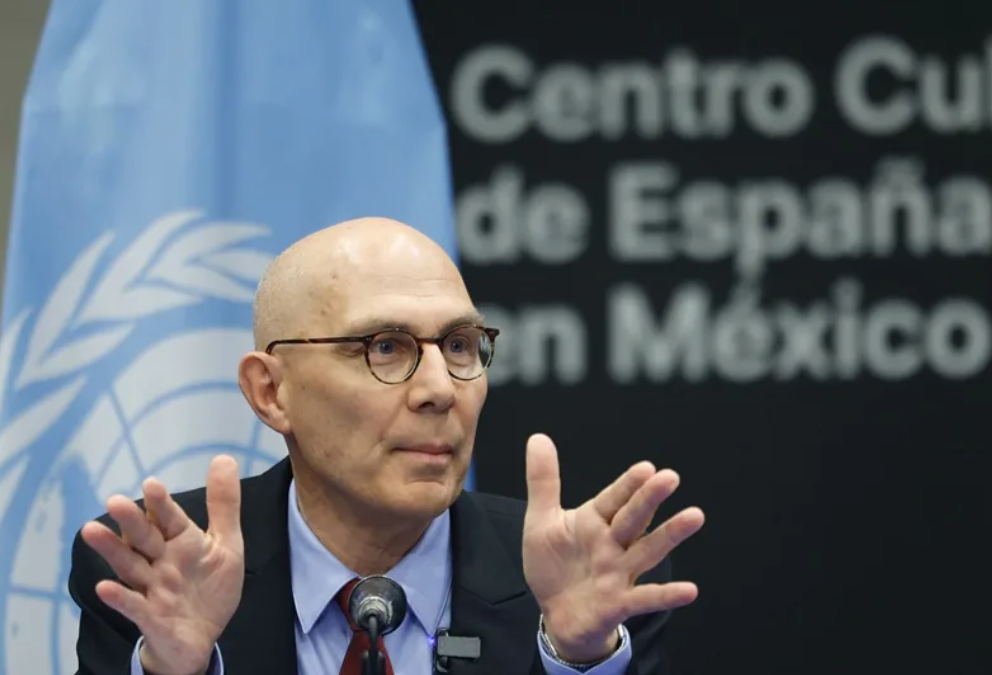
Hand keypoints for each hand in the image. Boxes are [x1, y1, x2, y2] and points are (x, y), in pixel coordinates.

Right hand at [80, 455, 244, 674]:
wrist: (202, 635)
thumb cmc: (209, 586)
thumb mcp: (225, 544)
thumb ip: (224, 505)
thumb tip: (223, 458)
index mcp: (181, 541)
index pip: (169, 519)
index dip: (161, 503)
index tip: (152, 483)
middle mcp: (161, 561)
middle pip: (144, 538)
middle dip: (132, 521)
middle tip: (115, 501)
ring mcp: (153, 589)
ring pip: (130, 566)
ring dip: (112, 549)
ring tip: (91, 529)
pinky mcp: (150, 616)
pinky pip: (133, 606)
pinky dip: (120, 597)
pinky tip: (105, 587)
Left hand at [522, 434, 703, 663]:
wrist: (556, 614)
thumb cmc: (554, 566)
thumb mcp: (541, 522)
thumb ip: (543, 482)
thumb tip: (538, 438)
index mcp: (594, 521)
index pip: (614, 499)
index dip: (628, 484)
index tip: (646, 467)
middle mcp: (613, 544)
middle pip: (633, 518)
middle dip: (649, 498)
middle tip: (670, 477)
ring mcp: (619, 573)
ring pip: (647, 550)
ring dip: (670, 534)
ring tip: (695, 515)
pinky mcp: (619, 603)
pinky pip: (645, 598)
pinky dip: (666, 595)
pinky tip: (689, 590)